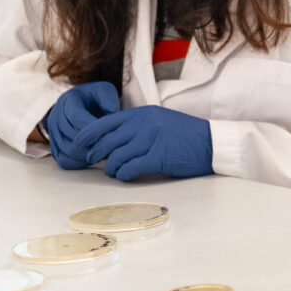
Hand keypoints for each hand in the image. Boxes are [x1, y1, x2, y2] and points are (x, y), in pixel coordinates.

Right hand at [41, 81, 120, 169]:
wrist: (84, 103)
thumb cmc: (96, 98)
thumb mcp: (105, 91)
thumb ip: (109, 100)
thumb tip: (112, 114)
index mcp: (68, 101)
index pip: (77, 118)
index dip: (94, 130)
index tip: (109, 135)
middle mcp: (56, 116)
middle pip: (72, 136)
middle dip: (93, 143)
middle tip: (109, 147)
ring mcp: (53, 132)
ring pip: (67, 150)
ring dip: (86, 155)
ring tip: (102, 153)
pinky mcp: (54, 146)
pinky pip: (63, 160)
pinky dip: (78, 163)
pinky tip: (91, 160)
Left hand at [71, 105, 213, 180]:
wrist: (211, 143)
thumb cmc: (185, 135)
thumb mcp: (159, 121)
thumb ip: (137, 126)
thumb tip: (111, 140)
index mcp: (142, 114)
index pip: (106, 122)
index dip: (88, 134)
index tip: (79, 143)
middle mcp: (144, 124)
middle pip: (107, 140)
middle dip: (96, 153)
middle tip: (92, 161)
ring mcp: (151, 139)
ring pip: (116, 156)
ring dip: (111, 168)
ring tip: (114, 172)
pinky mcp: (158, 157)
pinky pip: (130, 168)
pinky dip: (124, 175)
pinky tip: (126, 176)